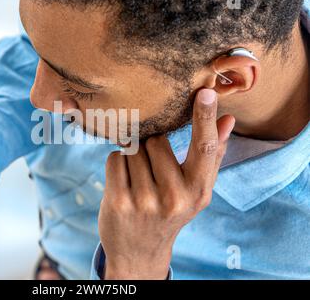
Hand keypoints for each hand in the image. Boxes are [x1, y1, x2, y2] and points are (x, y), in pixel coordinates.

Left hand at [99, 88, 234, 278]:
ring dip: (133, 157)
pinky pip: (115, 158)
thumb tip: (228, 119)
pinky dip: (117, 164)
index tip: (205, 92)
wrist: (138, 252)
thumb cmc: (170, 212)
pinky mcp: (119, 202)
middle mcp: (175, 198)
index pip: (205, 147)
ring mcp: (146, 201)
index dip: (205, 117)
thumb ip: (211, 154)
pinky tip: (123, 182)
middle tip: (151, 169)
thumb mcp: (195, 190)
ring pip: (134, 149)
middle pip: (156, 141)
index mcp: (199, 191)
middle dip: (150, 147)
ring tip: (138, 180)